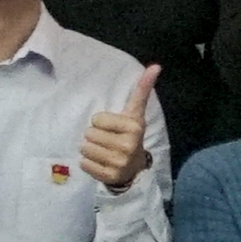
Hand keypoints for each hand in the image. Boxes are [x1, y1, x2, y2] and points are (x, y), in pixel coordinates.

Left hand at [78, 66, 158, 189]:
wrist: (135, 167)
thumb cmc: (130, 134)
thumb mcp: (135, 113)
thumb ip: (142, 89)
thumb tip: (156, 65)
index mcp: (134, 127)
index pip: (97, 119)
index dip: (101, 122)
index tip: (112, 127)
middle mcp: (128, 145)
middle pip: (89, 134)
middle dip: (94, 136)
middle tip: (107, 140)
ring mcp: (119, 162)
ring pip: (85, 149)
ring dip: (90, 150)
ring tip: (103, 151)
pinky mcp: (109, 176)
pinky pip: (84, 164)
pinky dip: (88, 163)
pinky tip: (100, 162)